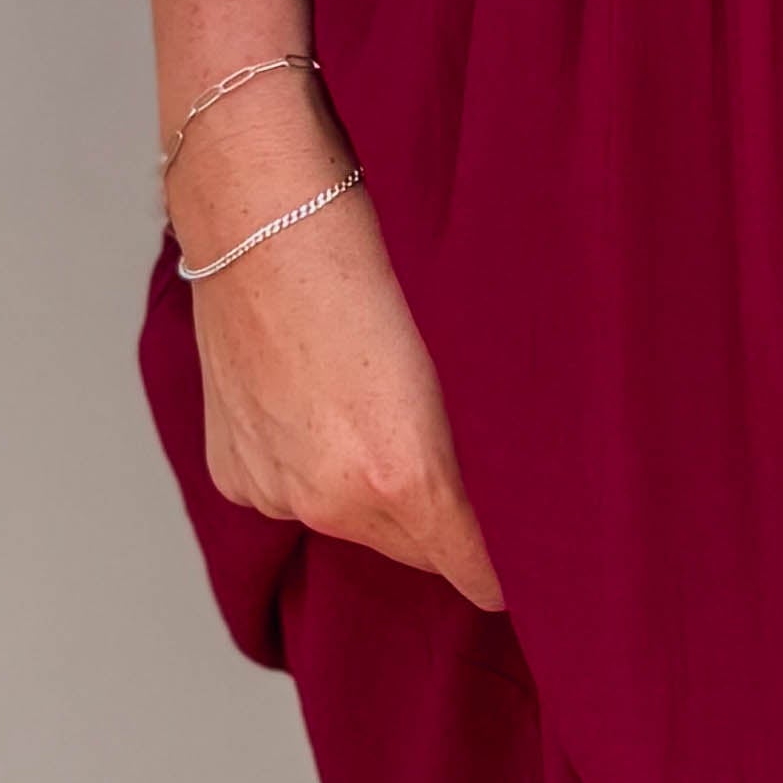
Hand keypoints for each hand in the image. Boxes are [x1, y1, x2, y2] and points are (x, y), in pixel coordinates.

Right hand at [176, 86, 503, 607]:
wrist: (262, 205)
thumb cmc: (379, 250)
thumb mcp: (469, 343)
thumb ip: (498, 438)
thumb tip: (535, 495)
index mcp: (402, 476)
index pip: (483, 577)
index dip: (519, 562)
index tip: (548, 548)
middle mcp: (330, 501)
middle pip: (420, 555)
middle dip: (452, 521)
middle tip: (475, 453)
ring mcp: (273, 490)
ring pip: (359, 525)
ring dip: (384, 490)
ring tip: (392, 405)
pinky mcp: (234, 474)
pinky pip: (301, 495)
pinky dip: (324, 467)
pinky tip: (332, 399)